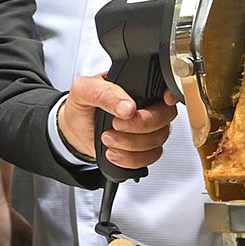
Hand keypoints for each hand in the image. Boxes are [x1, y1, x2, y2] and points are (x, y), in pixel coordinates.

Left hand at [59, 74, 176, 168]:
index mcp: (137, 87)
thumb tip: (128, 106)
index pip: (166, 89)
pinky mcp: (143, 149)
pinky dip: (130, 158)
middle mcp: (147, 107)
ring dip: (130, 144)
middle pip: (164, 117)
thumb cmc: (82, 107)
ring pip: (157, 140)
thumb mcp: (83, 91)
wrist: (74, 130)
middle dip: (140, 125)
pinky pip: (150, 157)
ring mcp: (148, 130)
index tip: (162, 102)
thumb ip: (103, 93)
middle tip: (115, 124)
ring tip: (107, 138)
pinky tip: (114, 152)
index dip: (170, 97)